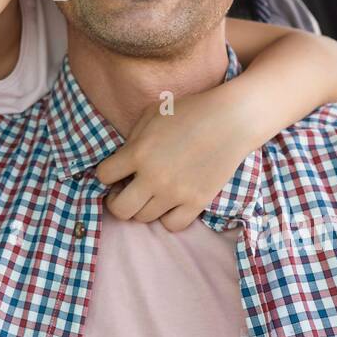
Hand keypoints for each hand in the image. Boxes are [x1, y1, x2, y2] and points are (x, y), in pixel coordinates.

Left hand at [96, 90, 248, 231]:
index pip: (104, 175)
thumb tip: (122, 160)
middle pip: (120, 209)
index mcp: (138, 152)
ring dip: (142, 207)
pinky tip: (169, 203)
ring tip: (149, 194)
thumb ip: (132, 138)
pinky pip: (172, 225)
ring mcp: (175, 193)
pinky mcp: (197, 202)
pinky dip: (167, 217)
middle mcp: (153, 177)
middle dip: (116, 201)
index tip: (115, 171)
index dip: (106, 173)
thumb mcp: (152, 113)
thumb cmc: (190, 111)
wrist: (231, 119)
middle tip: (124, 191)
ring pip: (143, 218)